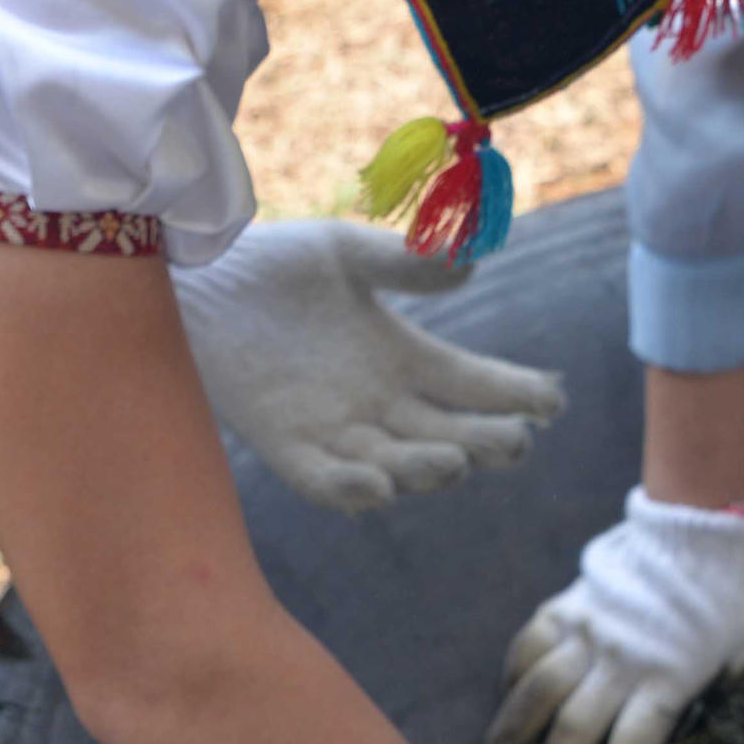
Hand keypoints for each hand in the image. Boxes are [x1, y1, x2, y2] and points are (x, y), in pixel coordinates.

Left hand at [174, 219, 563, 510]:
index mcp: (403, 357)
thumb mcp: (346, 254)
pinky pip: (323, 479)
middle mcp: (377, 402)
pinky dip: (349, 489)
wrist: (191, 279)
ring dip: (426, 469)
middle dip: (485, 441)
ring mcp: (333, 428)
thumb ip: (407, 262)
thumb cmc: (273, 262)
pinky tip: (377, 485)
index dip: (514, 395)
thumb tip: (474, 263)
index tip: (552, 400)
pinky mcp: (282, 443)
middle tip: (514, 440)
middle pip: (448, 434)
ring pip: (395, 465)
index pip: (474, 384)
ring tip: (454, 460)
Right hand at [493, 488, 743, 743]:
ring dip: (516, 729)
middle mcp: (622, 659)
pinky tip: (507, 693)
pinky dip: (515, 670)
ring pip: (540, 689)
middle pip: (576, 730)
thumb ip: (739, 688)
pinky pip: (531, 641)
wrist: (697, 525)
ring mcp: (589, 630)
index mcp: (670, 677)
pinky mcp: (569, 602)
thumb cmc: (730, 594)